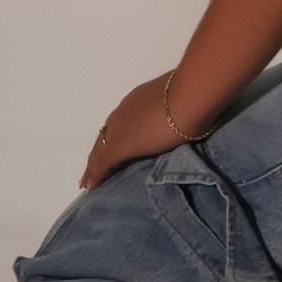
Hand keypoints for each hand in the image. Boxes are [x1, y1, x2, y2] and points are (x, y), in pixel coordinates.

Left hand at [80, 72, 184, 191]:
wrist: (191, 96)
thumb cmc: (193, 95)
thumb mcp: (183, 102)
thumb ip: (179, 110)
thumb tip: (187, 115)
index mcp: (140, 99)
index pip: (122, 121)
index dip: (116, 135)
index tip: (112, 146)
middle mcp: (126, 111)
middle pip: (106, 135)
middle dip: (100, 151)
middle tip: (92, 169)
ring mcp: (121, 127)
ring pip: (100, 148)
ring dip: (94, 164)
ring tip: (87, 181)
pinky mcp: (120, 146)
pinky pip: (102, 163)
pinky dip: (96, 175)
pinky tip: (91, 186)